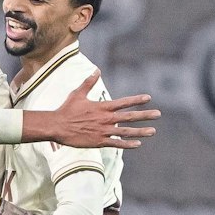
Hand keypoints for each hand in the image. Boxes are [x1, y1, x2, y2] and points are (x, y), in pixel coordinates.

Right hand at [24, 72, 157, 148]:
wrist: (56, 126)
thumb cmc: (66, 109)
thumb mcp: (77, 94)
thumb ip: (89, 83)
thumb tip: (96, 70)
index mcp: (102, 107)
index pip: (123, 102)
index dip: (137, 100)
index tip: (148, 98)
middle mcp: (106, 119)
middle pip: (129, 117)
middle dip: (145, 115)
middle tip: (158, 114)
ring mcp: (103, 131)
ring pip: (126, 132)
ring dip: (140, 131)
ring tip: (153, 131)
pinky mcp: (98, 142)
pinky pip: (116, 143)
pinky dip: (127, 144)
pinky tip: (138, 144)